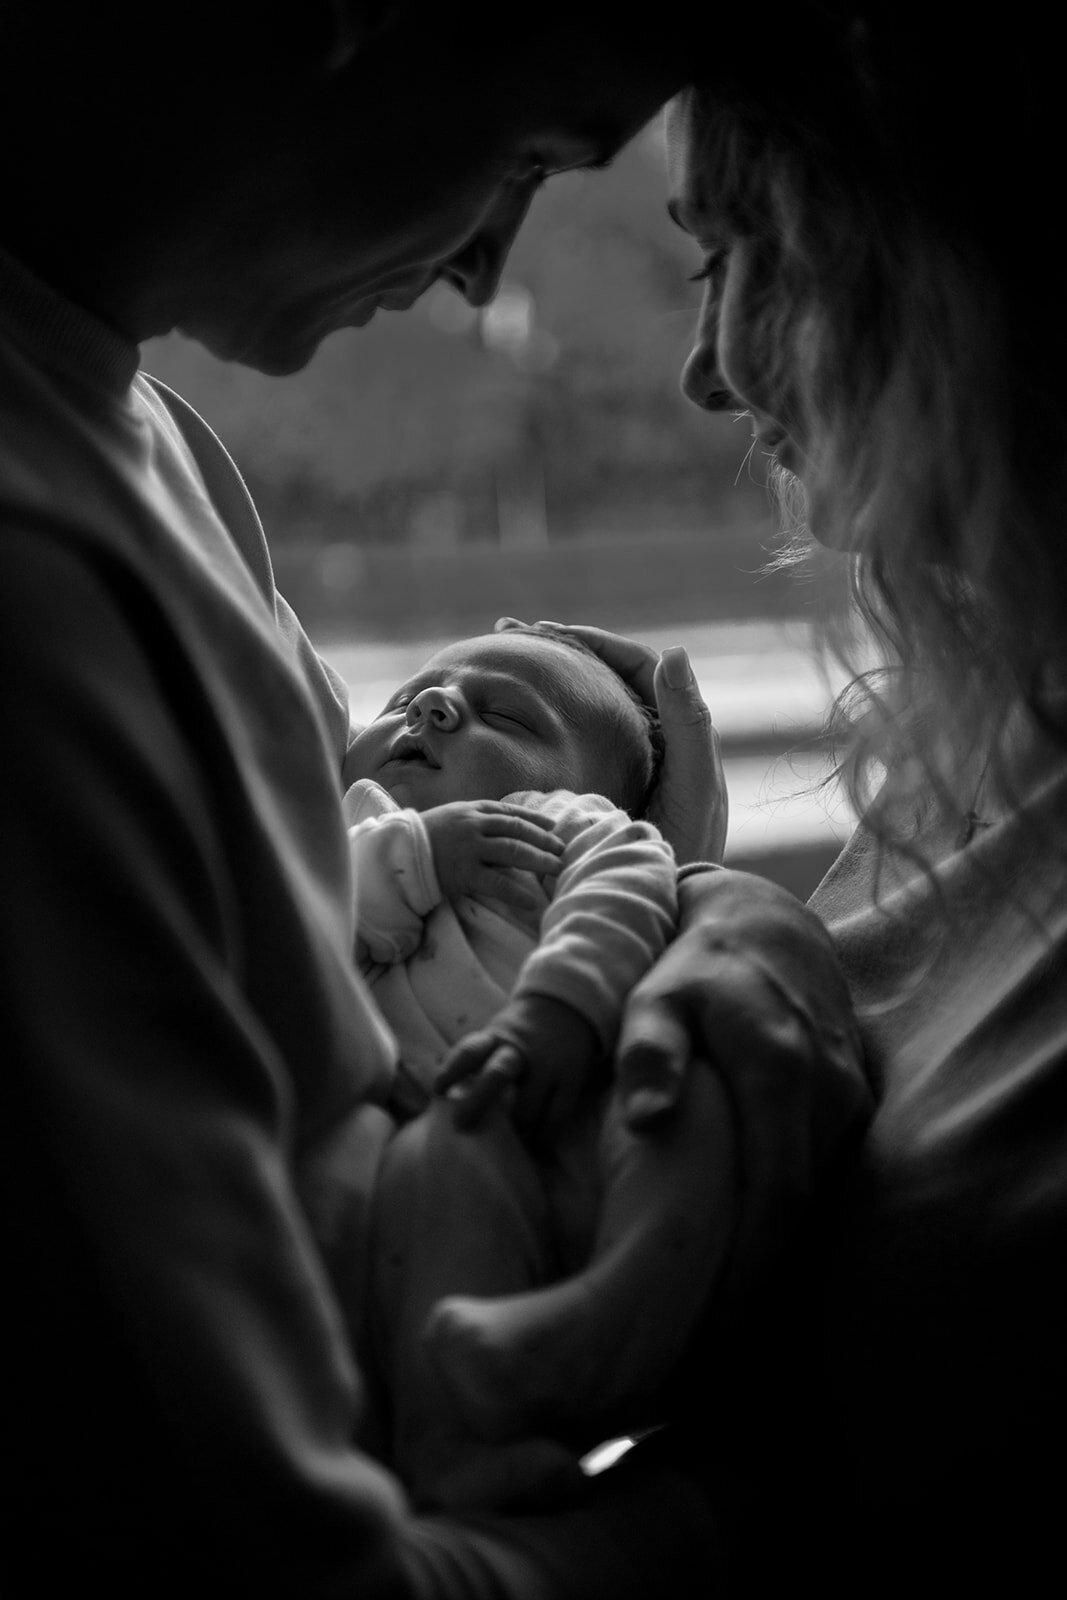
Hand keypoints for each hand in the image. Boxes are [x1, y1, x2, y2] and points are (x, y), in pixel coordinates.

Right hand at [422, 800, 563, 912]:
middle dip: (544, 839)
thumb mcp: (450, 818)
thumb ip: (475, 822)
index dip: (534, 819)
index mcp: (471, 810)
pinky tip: (532, 902)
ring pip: (514, 852)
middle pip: (518, 830)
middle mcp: (474, 826)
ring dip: (539, 860)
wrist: (395, 851)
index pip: (511, 813)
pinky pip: (498, 883)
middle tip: (562, 849)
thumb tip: (504, 833)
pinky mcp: (464, 873)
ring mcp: (470, 848)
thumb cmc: (421, 837)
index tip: (552, 825)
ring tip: (557, 868)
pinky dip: (517, 893)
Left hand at [436, 993, 601, 1136]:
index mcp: (496, 1038)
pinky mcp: (570, 1078)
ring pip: (527, 1106)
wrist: (567, 1007)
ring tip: (505, 1147)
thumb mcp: (496, 1034)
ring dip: (514, 1130)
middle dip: (477, 1103)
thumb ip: (477, 1060)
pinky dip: (544, 1136)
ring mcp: (547, 1065)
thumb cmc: (520, 1032)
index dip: (452, 1070)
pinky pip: (556, 1116)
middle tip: (462, 1126)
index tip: (438, 1090)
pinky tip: (536, 1146)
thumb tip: (447, 1100)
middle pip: (497, 1076)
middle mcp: (520, 1050)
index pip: (470, 1051)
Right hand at [495, 618, 725, 865]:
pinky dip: (545, 719)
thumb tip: (675, 651)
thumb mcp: (691, 784)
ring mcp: (631, 759)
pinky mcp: (609, 783)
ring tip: (504, 665)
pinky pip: (576, 738)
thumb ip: (689, 723)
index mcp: (679, 727)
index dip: (593, 641)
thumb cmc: (690, 846)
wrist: (672, 898)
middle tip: (507, 634)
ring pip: (588, 704)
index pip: (636, 663)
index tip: (544, 630)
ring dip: (549, 680)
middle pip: (606, 676)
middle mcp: (655, 736)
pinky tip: (514, 721)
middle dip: (559, 650)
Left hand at [613, 867, 871, 1300]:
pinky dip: (790, 1225)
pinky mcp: (854, 1105)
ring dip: (775, 1260)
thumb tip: (647, 1118)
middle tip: (702, 1350)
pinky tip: (747, 1261)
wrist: (765, 929)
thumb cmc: (691, 971)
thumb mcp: (653, 996)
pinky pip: (826, 1179)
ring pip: (819, 1202)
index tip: (705, 1326)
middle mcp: (827, 1090)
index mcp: (776, 1067)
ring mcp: (849, 1099)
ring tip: (715, 1321)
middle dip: (758, 1287)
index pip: (776, 1193)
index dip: (747, 1269)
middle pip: (802, 1214)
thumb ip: (649, 1051)